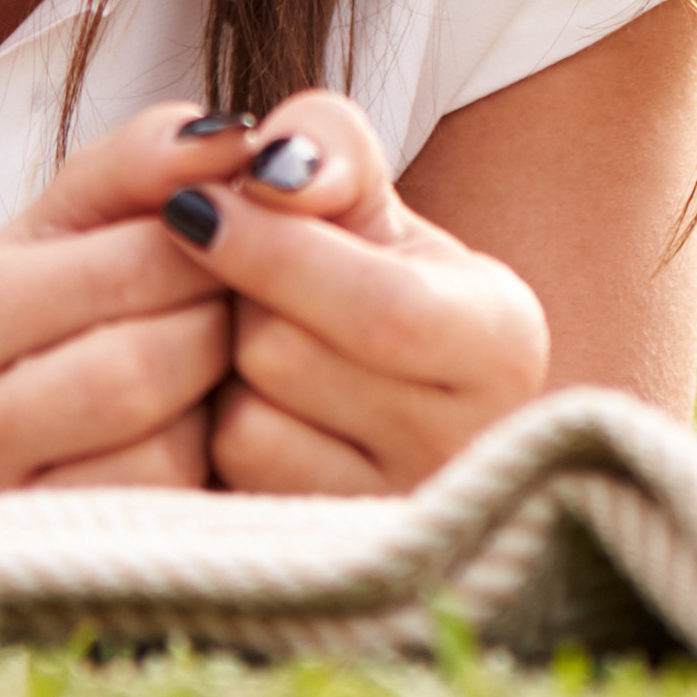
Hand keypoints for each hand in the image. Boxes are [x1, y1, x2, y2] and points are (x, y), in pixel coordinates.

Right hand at [0, 103, 241, 498]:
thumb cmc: (50, 306)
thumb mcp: (78, 217)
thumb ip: (147, 157)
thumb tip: (230, 136)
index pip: (142, 258)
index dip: (215, 248)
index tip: (224, 246)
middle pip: (151, 361)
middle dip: (213, 330)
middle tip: (222, 313)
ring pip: (162, 444)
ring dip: (208, 404)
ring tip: (199, 370)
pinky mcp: (45, 561)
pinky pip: (163, 509)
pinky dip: (194, 468)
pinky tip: (181, 434)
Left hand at [162, 90, 552, 494]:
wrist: (375, 380)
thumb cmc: (367, 269)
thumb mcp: (367, 192)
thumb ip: (327, 144)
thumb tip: (271, 170)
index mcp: (502, 343)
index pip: (382, 308)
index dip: (275, 251)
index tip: (194, 206)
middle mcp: (469, 444)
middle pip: (289, 357)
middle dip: (241, 300)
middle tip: (239, 270)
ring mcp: (399, 510)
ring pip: (250, 421)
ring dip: (224, 362)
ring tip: (258, 333)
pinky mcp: (326, 552)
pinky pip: (232, 471)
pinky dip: (215, 420)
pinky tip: (245, 394)